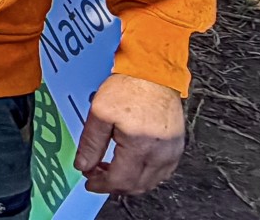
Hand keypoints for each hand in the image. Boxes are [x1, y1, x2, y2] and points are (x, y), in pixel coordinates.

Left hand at [75, 73, 185, 194]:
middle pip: (137, 185)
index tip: (89, 181)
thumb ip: (90, 143)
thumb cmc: (128, 88)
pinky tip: (130, 165)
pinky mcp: (176, 147)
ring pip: (150, 182)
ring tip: (110, 169)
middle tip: (96, 174)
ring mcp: (171, 152)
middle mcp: (160, 154)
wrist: (153, 74)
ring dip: (129, 181)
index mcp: (140, 146)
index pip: (120, 180)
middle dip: (114, 185)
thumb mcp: (99, 113)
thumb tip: (83, 165)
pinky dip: (144, 175)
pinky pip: (161, 172)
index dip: (101, 184)